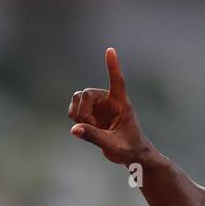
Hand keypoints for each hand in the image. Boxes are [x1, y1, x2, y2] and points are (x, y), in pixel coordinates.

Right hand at [68, 47, 149, 164]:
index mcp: (122, 104)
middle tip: (88, 126)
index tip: (110, 50)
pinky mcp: (91, 112)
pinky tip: (83, 127)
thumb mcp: (113, 146)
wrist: (130, 155)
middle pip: (87, 93)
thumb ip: (94, 137)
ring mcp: (99, 106)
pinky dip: (75, 117)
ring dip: (77, 113)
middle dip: (83, 111)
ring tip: (87, 127)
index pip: (117, 81)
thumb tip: (74, 129)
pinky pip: (74, 108)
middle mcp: (109, 100)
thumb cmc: (129, 149)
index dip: (113, 66)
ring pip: (78, 97)